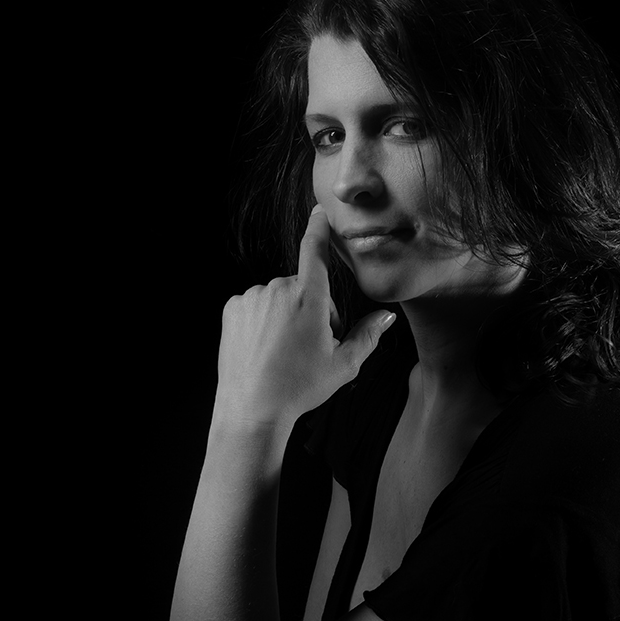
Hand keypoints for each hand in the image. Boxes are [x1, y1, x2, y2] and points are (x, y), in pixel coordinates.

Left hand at [214, 205, 395, 426]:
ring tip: (286, 351)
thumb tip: (386, 318)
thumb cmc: (300, 387)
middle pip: (304, 288)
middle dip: (312, 308)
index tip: (319, 211)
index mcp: (309, 298)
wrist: (252, 409)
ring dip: (286, 315)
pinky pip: (255, 306)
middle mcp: (278, 290)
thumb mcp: (344, 365)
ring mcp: (252, 298)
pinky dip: (262, 321)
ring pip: (278, 298)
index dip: (319, 228)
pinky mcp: (233, 309)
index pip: (315, 251)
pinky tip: (265, 347)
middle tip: (311, 346)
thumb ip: (367, 335)